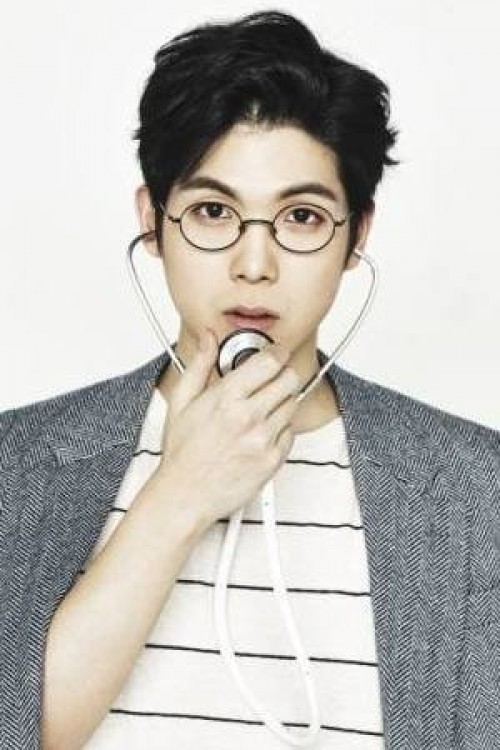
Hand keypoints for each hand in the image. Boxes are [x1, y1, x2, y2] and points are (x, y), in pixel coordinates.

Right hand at [158, 327, 300, 528]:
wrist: (185, 495)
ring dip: (282, 401)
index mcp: (226, 398)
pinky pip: (290, 433)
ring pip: (293, 405)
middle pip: (289, 379)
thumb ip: (199, 364)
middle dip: (283, 373)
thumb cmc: (182, 452)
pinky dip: (281, 429)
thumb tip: (208, 338)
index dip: (278, 352)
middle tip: (273, 377)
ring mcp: (263, 440)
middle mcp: (248, 417)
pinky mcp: (272, 460)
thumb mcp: (181, 402)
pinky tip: (260, 432)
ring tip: (261, 409)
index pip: (269, 362)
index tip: (278, 352)